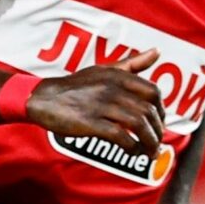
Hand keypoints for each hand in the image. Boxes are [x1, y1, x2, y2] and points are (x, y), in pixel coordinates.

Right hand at [26, 50, 165, 156]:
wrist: (43, 98)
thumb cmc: (75, 86)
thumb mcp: (104, 69)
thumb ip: (132, 63)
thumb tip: (158, 51)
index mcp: (118, 76)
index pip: (153, 92)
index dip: (161, 111)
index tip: (159, 124)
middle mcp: (113, 89)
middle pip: (149, 112)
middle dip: (157, 131)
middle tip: (157, 143)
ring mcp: (102, 106)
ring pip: (138, 125)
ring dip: (149, 142)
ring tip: (150, 152)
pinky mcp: (91, 123)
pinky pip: (121, 136)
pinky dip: (132, 147)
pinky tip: (133, 153)